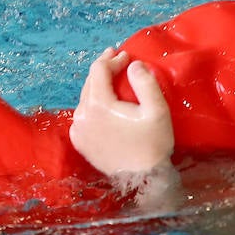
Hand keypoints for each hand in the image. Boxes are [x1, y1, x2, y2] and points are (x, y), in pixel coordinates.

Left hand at [70, 48, 174, 178]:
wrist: (142, 180)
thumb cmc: (152, 144)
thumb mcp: (157, 110)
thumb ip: (145, 82)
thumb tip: (133, 64)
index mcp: (98, 105)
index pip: (99, 70)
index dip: (112, 59)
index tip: (126, 55)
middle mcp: (82, 115)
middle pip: (90, 82)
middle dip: (104, 69)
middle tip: (117, 59)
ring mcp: (78, 130)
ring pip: (85, 98)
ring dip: (98, 86)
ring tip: (112, 79)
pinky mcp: (79, 142)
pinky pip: (83, 115)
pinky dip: (92, 104)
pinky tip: (103, 103)